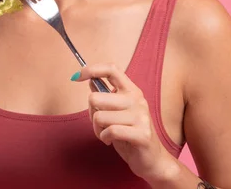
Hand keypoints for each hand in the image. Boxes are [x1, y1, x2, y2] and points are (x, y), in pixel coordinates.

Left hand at [73, 63, 173, 181]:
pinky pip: (109, 131)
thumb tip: (90, 80)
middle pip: (96, 97)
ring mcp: (141, 116)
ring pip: (99, 116)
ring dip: (97, 129)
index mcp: (132, 91)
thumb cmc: (130, 134)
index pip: (112, 69)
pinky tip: (111, 141)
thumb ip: (106, 96)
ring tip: (107, 134)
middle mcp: (137, 100)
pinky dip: (104, 137)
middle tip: (100, 123)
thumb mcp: (117, 112)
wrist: (152, 160)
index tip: (77, 76)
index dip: (92, 69)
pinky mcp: (142, 134)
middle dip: (91, 113)